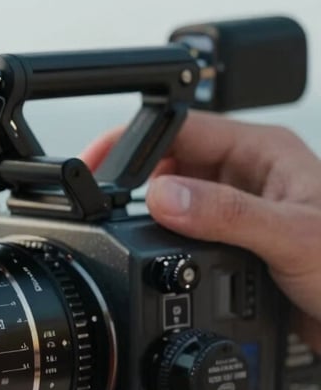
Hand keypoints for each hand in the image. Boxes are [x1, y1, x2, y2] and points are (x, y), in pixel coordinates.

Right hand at [81, 112, 320, 351]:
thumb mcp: (291, 236)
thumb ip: (225, 215)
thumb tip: (161, 197)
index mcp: (263, 152)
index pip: (182, 127)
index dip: (133, 140)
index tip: (97, 164)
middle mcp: (248, 178)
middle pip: (169, 164)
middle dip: (137, 184)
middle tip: (109, 210)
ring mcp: (239, 213)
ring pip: (174, 204)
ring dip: (152, 220)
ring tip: (138, 239)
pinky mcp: (233, 248)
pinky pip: (184, 238)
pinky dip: (165, 248)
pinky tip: (161, 262)